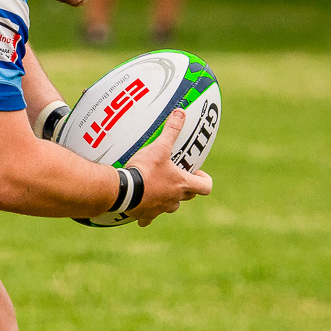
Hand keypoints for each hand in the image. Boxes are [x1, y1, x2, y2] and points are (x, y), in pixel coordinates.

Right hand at [125, 109, 213, 226]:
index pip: (205, 187)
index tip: (197, 173)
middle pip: (188, 196)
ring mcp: (160, 210)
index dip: (204, 180)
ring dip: (168, 199)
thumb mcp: (159, 147)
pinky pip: (148, 218)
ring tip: (158, 189)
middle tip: (177, 177)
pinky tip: (140, 206)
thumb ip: (171, 130)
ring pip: (170, 207)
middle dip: (186, 188)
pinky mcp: (145, 215)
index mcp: (182, 185)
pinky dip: (147, 213)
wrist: (124, 190)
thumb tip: (181, 112)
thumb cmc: (145, 170)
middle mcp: (174, 200)